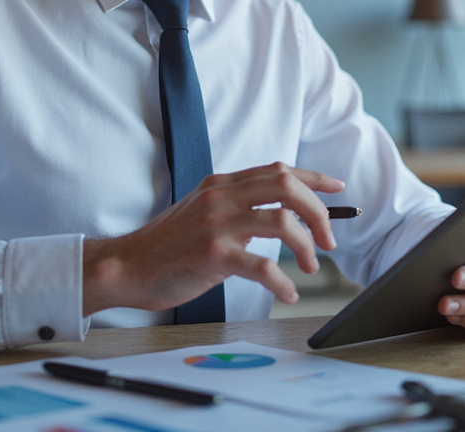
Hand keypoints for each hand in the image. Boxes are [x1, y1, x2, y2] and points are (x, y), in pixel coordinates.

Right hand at [81, 162, 344, 314]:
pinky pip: (262, 266)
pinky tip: (287, 293)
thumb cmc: (167, 246)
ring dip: (306, 247)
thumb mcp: (203, 213)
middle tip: (328, 240)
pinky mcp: (212, 255)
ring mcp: (217, 225)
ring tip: (309, 267)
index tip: (338, 189)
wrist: (127, 266)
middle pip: (287, 187)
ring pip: (282, 223)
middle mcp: (222, 197)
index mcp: (222, 185)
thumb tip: (281, 218)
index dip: (314, 178)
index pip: (279, 170)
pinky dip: (283, 282)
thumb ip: (237, 208)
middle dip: (318, 212)